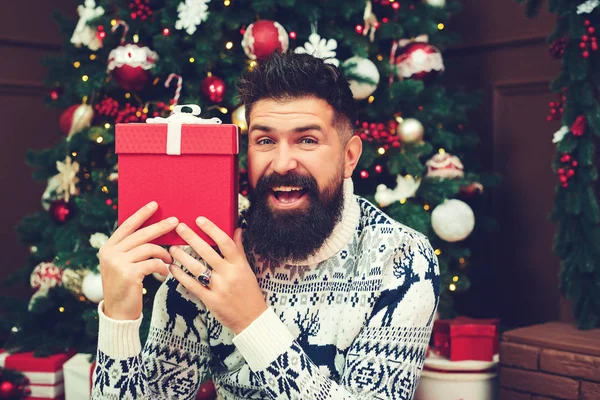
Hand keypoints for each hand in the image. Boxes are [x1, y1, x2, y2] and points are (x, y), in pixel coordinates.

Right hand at [98, 201, 177, 319]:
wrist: (118, 313)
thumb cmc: (126, 287)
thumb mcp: (123, 265)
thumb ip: (132, 249)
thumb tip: (154, 231)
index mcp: (108, 248)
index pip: (127, 225)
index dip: (141, 214)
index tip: (155, 204)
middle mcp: (110, 253)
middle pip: (141, 234)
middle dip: (160, 226)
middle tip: (176, 221)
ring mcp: (118, 263)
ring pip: (149, 248)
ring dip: (164, 253)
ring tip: (171, 260)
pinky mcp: (129, 274)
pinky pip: (153, 263)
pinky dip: (163, 267)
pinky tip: (165, 272)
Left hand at [169, 217, 266, 333]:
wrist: (252, 319)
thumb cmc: (249, 292)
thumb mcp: (247, 269)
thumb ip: (239, 249)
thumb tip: (238, 229)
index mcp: (239, 265)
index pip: (225, 242)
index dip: (212, 229)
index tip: (199, 220)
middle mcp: (229, 274)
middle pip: (208, 252)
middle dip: (192, 238)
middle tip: (180, 227)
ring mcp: (219, 288)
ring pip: (197, 268)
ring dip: (182, 256)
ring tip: (172, 248)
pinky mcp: (210, 300)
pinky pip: (192, 285)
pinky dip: (181, 276)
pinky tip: (172, 268)